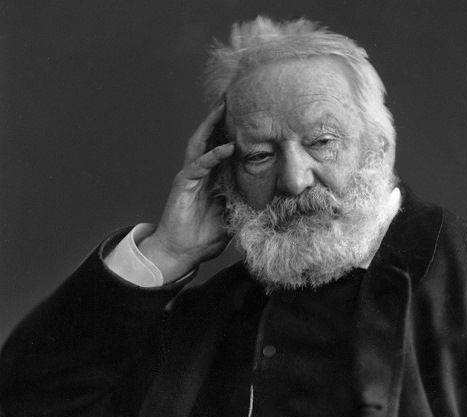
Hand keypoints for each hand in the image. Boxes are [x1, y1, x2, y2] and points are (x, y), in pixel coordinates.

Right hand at [138, 104, 234, 282]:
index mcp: (211, 180)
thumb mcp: (232, 218)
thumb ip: (243, 206)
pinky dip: (212, 155)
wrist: (182, 253)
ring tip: (224, 108)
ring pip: (200, 144)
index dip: (232, 133)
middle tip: (232, 99)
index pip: (222, 150)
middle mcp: (200, 173)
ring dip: (211, 126)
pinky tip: (227, 147)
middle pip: (209, 139)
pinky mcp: (182, 184)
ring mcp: (190, 177)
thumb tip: (269, 202)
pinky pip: (199, 165)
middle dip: (219, 119)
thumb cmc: (204, 238)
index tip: (249, 118)